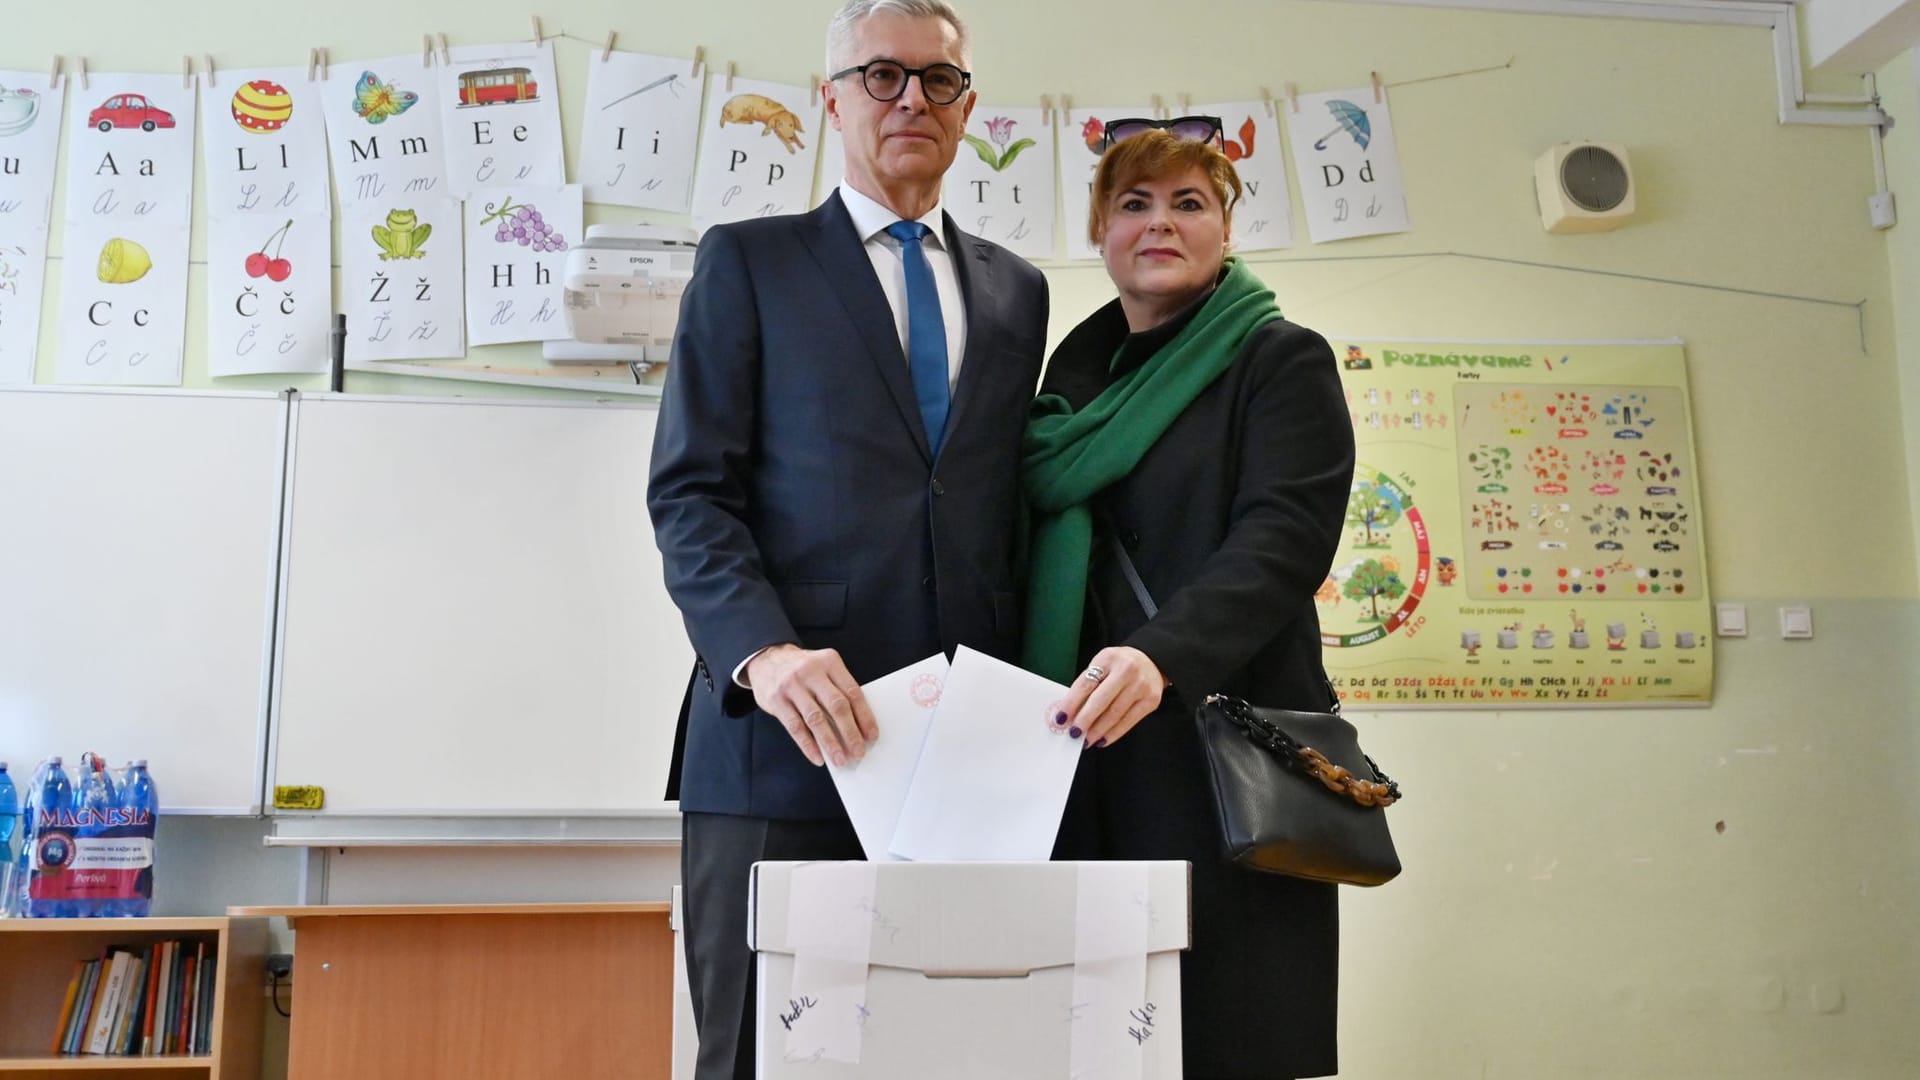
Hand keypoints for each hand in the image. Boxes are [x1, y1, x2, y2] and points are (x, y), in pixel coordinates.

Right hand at [746, 644, 878, 766]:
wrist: (766, 659)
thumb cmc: (803, 669)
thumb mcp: (823, 668)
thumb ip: (838, 690)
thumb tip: (857, 727)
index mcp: (829, 661)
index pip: (852, 692)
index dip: (864, 716)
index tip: (872, 736)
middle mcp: (811, 671)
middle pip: (836, 705)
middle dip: (850, 732)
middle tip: (859, 752)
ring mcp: (791, 685)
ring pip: (815, 719)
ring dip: (830, 743)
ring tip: (840, 759)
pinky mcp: (775, 700)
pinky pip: (795, 727)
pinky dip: (808, 745)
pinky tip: (818, 757)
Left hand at [1053, 646, 1164, 748]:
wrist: (1151, 661)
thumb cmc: (1119, 666)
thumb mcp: (1101, 665)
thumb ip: (1086, 685)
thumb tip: (1069, 713)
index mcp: (1108, 658)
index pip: (1085, 684)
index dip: (1071, 703)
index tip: (1060, 718)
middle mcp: (1126, 670)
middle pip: (1100, 700)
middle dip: (1084, 720)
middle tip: (1073, 733)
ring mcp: (1141, 686)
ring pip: (1114, 714)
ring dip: (1097, 731)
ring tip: (1086, 740)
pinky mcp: (1151, 701)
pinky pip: (1129, 722)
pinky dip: (1113, 733)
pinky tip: (1102, 739)